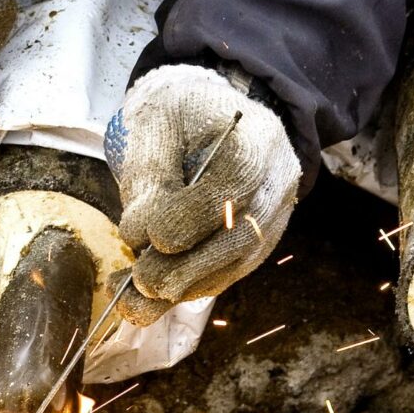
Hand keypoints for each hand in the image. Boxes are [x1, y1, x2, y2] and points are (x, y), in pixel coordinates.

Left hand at [103, 64, 301, 324]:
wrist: (211, 113)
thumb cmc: (179, 115)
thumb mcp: (157, 124)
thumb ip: (149, 176)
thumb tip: (139, 237)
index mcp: (257, 137)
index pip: (237, 181)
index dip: (194, 215)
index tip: (152, 237)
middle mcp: (278, 180)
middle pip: (243, 233)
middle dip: (189, 266)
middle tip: (142, 282)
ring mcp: (274, 214)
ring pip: (237, 262)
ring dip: (185, 286)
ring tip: (135, 300)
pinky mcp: (259, 241)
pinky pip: (229, 271)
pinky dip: (190, 287)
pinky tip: (150, 299)